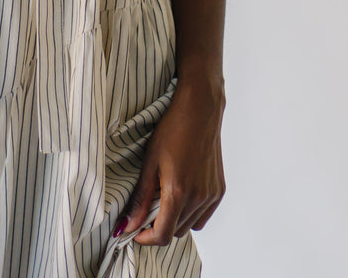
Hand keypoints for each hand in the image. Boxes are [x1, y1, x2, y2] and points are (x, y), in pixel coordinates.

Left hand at [115, 77, 225, 247]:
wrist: (200, 110)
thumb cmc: (172, 130)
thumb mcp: (149, 162)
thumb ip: (140, 198)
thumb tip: (128, 225)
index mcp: (179, 192)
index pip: (162, 235)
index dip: (146, 238)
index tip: (135, 231)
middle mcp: (199, 198)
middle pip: (175, 231)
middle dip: (158, 225)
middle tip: (147, 206)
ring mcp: (211, 195)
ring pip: (189, 225)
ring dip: (175, 219)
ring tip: (164, 194)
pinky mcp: (219, 191)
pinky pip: (202, 216)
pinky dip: (190, 213)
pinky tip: (182, 192)